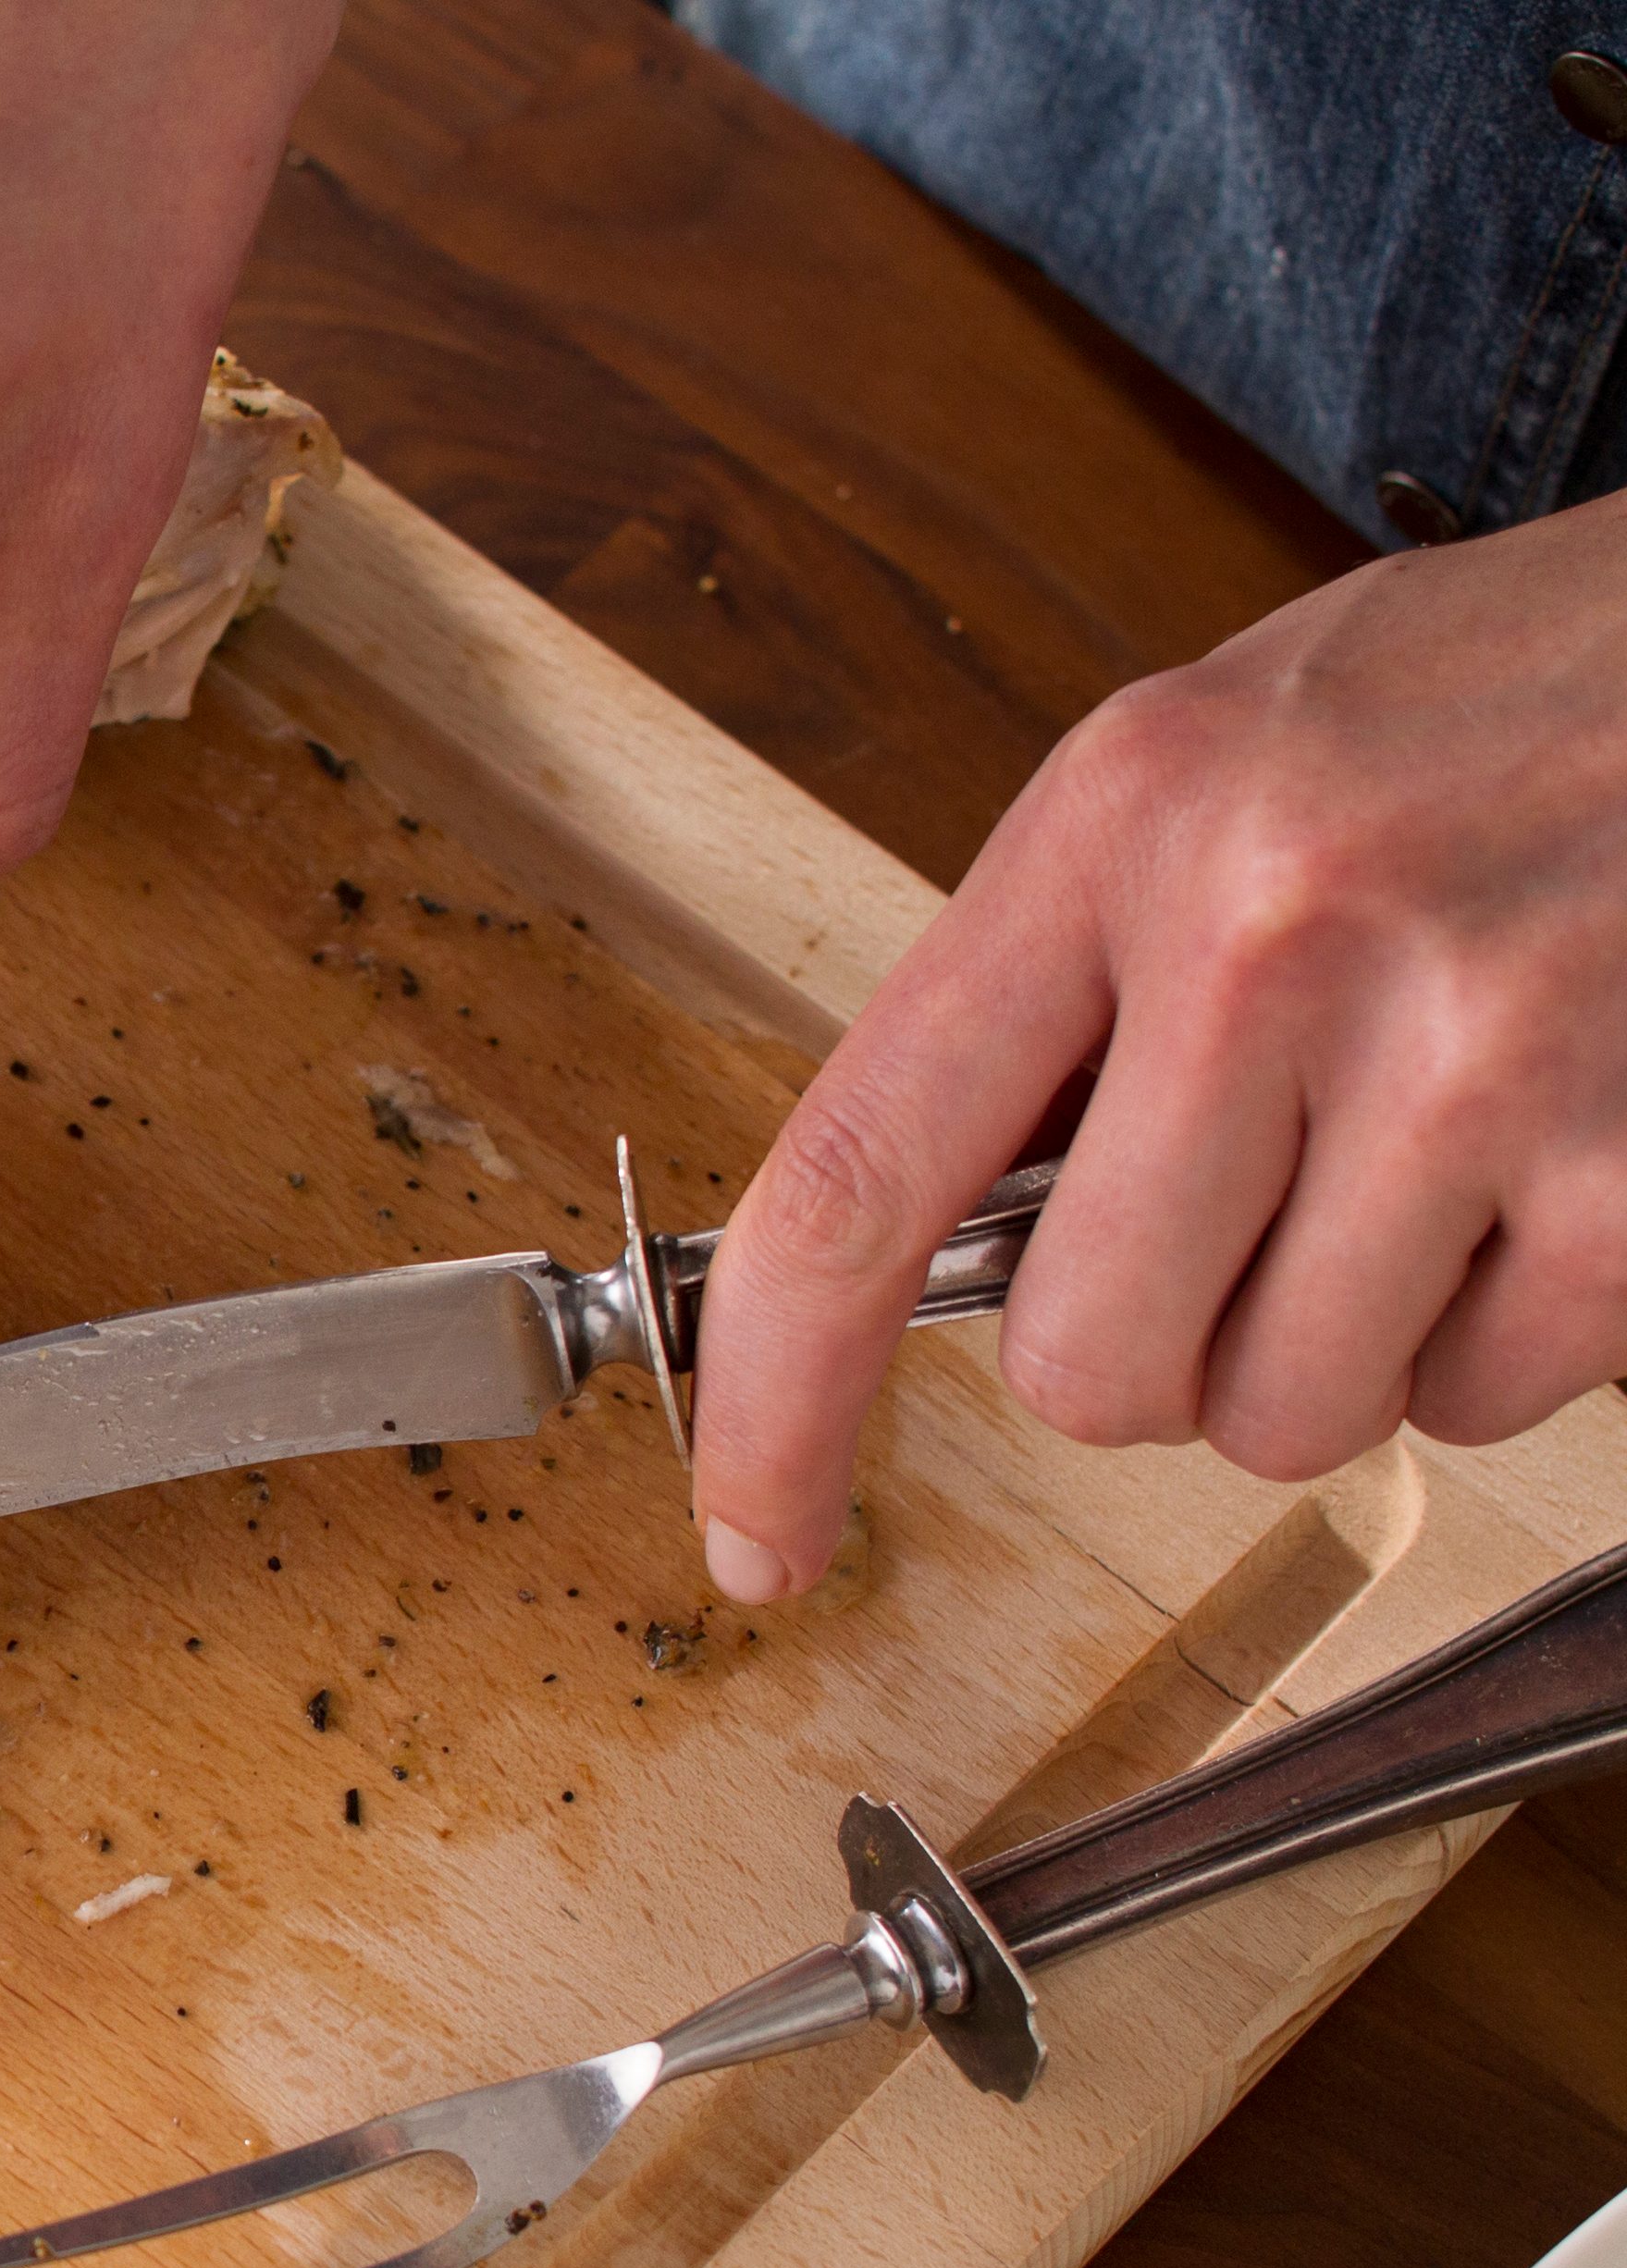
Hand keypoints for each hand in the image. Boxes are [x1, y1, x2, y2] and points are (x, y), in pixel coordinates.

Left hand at [692, 489, 1626, 1601]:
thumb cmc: (1498, 703)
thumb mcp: (1216, 770)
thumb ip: (1060, 988)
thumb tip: (935, 1243)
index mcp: (1120, 825)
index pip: (854, 1178)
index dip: (772, 1398)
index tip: (752, 1531)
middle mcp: (1275, 935)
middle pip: (1089, 1368)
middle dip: (1158, 1346)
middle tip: (1258, 1210)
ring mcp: (1474, 1055)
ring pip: (1287, 1414)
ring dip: (1342, 1343)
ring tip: (1429, 1160)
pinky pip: (1482, 1400)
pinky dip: (1508, 1333)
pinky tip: (1549, 1167)